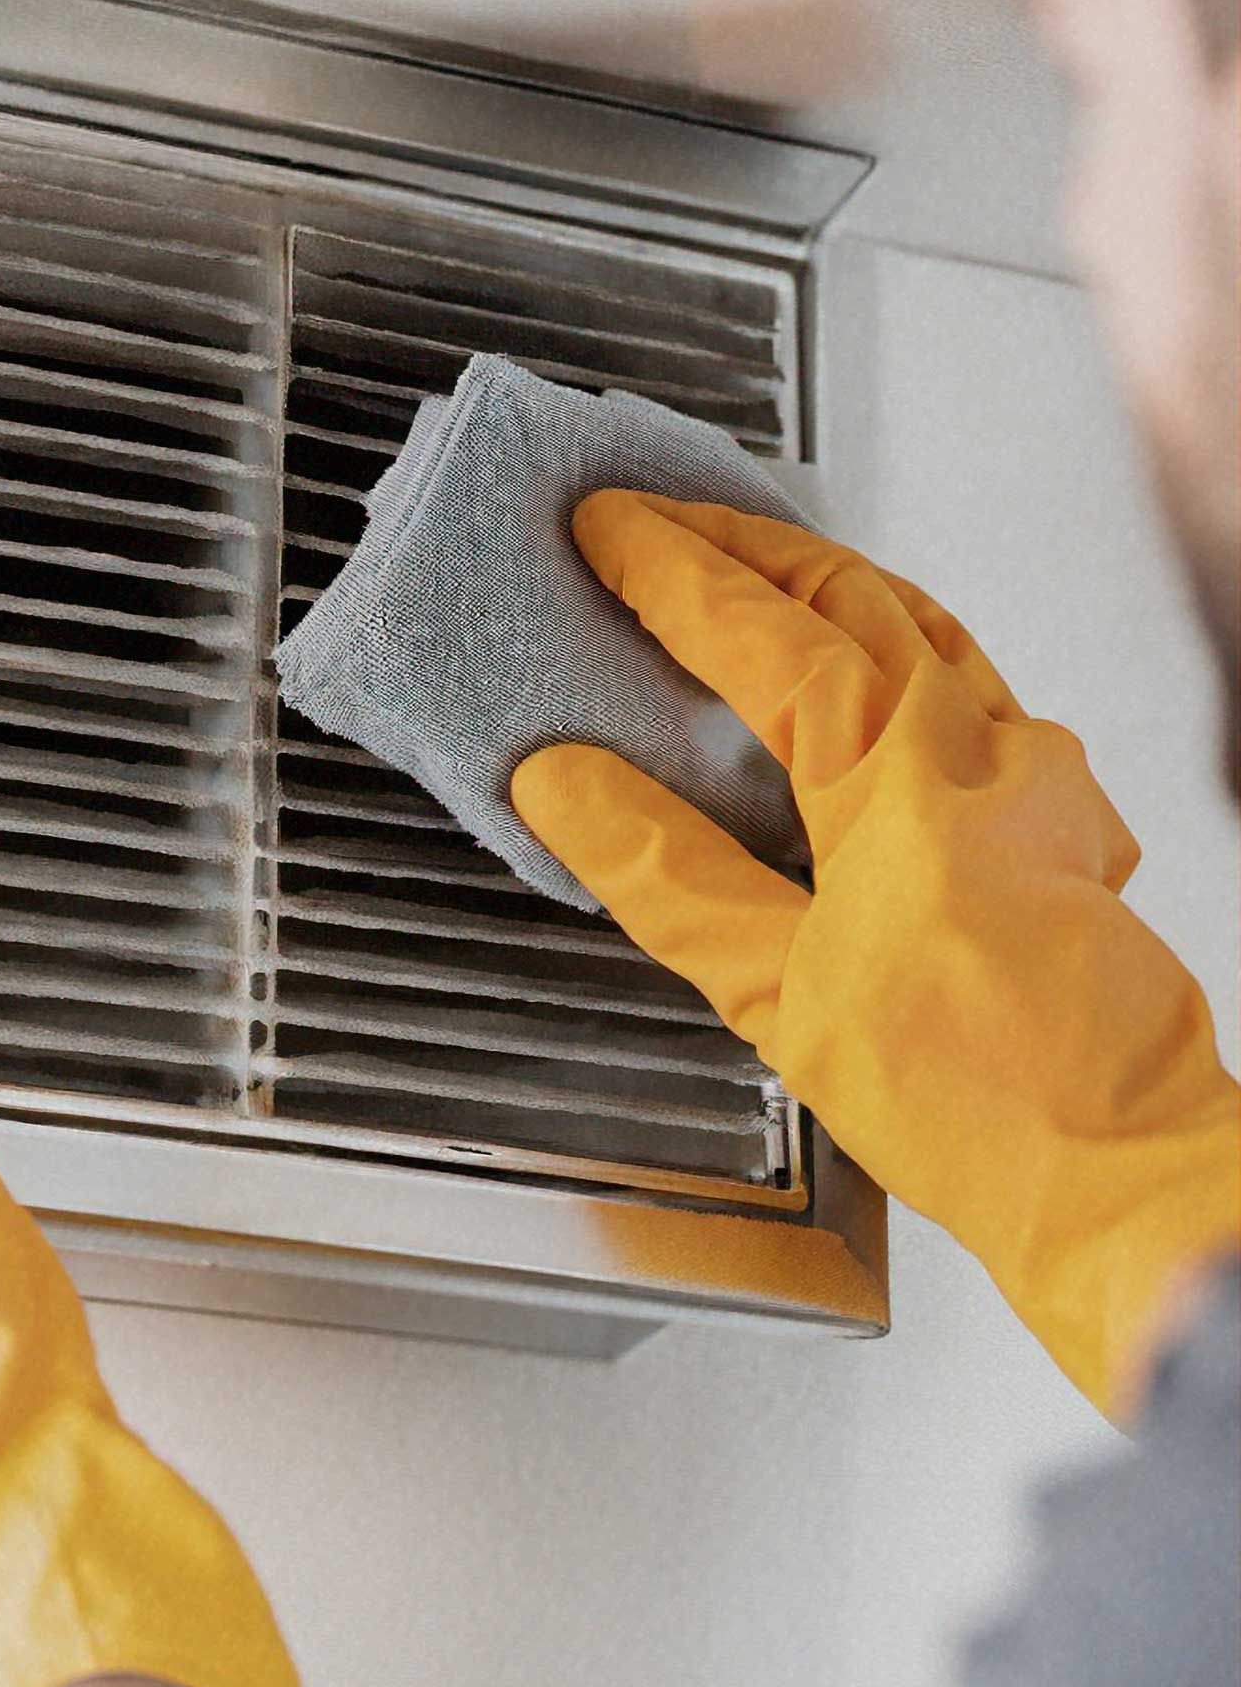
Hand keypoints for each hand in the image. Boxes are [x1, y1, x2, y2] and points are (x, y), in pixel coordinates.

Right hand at [512, 492, 1240, 1416]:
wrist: (1121, 1168)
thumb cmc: (971, 1095)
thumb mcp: (774, 990)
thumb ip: (661, 872)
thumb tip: (565, 784)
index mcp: (900, 778)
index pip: (765, 635)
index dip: (674, 572)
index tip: (610, 527)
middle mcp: (980, 749)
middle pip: (853, 595)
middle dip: (747, 544)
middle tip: (664, 518)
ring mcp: (1034, 774)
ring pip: (924, 624)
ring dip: (827, 579)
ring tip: (756, 565)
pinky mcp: (1060, 813)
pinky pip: (974, 680)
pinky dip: (901, 643)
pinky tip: (881, 673)